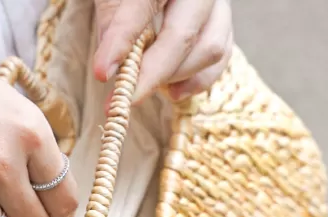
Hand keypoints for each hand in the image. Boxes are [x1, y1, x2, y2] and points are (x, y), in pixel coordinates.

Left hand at [93, 0, 232, 101]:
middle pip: (182, 35)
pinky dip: (196, 82)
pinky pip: (220, 60)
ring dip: (174, 77)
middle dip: (152, 73)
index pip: (143, 7)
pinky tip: (171, 92)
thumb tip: (110, 67)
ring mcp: (219, 7)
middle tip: (124, 97)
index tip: (102, 73)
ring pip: (208, 51)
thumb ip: (112, 24)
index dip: (122, 41)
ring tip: (145, 85)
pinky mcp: (224, 27)